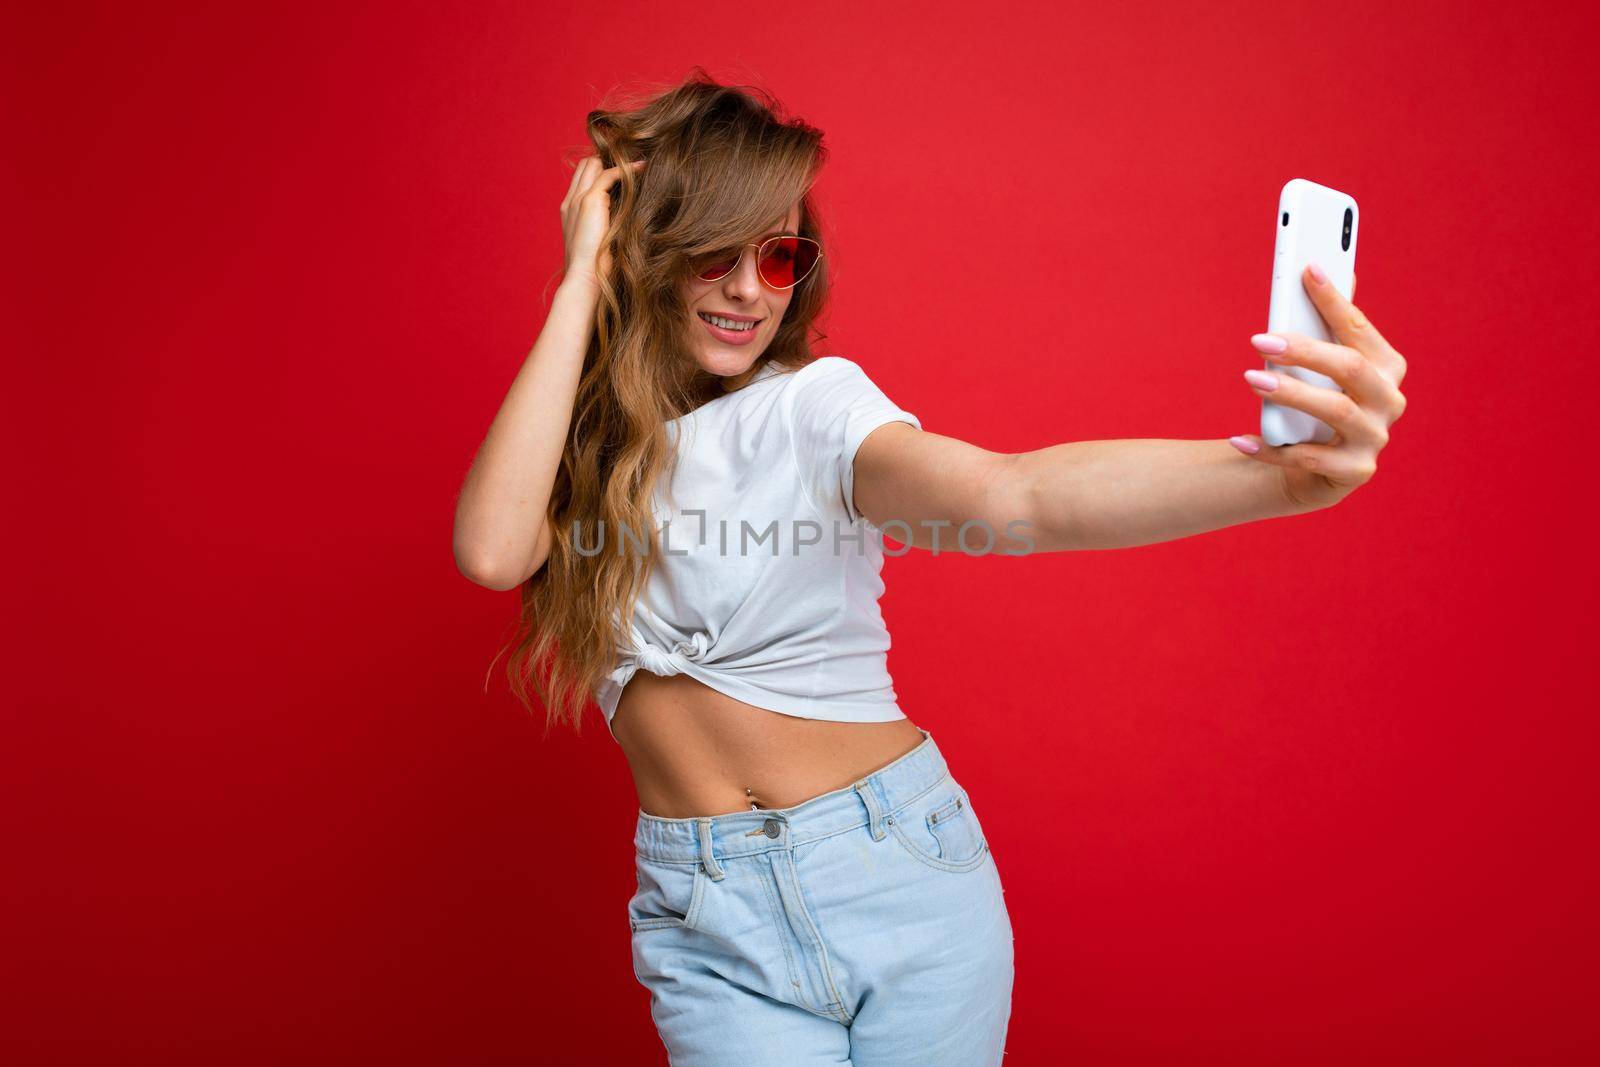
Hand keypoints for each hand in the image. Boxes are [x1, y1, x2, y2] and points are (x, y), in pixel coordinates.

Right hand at [559, 154, 645, 288]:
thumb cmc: (595, 269)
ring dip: (615, 162)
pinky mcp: (590, 201)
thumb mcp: (601, 242)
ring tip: (638, 165)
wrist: (584, 278)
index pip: (583, 178)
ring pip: (593, 163)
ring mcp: (578, 199)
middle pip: (586, 165)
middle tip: (633, 168)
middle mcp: (571, 201)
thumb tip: (629, 218)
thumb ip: (608, 226)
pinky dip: (626, 170)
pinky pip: (608, 174)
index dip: (601, 171)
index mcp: (570, 211)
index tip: (624, 176)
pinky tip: (642, 168)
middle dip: (607, 161)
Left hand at [1229, 266, 1408, 510]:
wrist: (1310, 469)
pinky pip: (1308, 459)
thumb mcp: (1322, 366)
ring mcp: (1375, 439)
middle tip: (1260, 341)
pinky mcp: (1354, 472)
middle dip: (1306, 351)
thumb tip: (1320, 268)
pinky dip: (1270, 449)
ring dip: (1290, 393)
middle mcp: (1389, 401)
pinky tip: (1239, 439)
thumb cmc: (1317, 403)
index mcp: (1387, 367)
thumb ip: (1328, 325)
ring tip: (1251, 379)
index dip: (1334, 300)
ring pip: (1335, 411)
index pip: (1359, 328)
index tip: (1306, 269)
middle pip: (1352, 368)